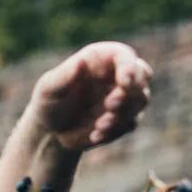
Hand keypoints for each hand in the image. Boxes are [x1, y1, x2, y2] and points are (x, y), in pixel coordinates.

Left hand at [26, 42, 152, 151]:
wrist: (51, 131)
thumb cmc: (49, 102)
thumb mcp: (49, 88)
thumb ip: (65, 75)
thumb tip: (81, 62)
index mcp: (99, 60)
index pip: (125, 56)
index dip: (129, 68)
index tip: (124, 83)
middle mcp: (115, 76)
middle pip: (143, 75)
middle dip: (132, 91)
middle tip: (110, 105)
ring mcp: (123, 97)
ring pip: (141, 100)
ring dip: (123, 114)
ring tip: (99, 125)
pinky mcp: (124, 119)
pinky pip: (131, 123)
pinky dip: (116, 131)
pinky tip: (95, 135)